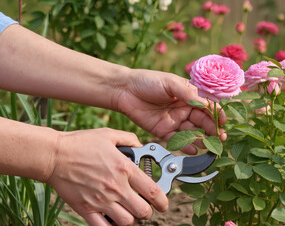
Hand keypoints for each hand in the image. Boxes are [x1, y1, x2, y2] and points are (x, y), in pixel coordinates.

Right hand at [46, 128, 167, 225]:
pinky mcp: (86, 209)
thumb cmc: (81, 143)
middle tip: (145, 207)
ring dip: (130, 219)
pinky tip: (112, 219)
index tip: (164, 204)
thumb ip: (130, 140)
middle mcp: (116, 187)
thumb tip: (142, 146)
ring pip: (127, 222)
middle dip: (148, 212)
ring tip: (128, 212)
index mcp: (124, 169)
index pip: (153, 191)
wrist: (54, 155)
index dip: (163, 201)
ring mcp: (101, 200)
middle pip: (143, 211)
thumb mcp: (109, 134)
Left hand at [115, 69, 226, 154]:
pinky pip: (177, 141)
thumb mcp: (171, 83)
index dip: (217, 114)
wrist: (124, 90)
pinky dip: (186, 146)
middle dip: (212, 129)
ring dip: (202, 139)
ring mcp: (174, 121)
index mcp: (188, 96)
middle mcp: (184, 109)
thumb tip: (206, 105)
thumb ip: (189, 94)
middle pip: (202, 121)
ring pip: (192, 132)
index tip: (224, 122)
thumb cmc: (148, 81)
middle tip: (220, 137)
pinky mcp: (163, 131)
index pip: (207, 106)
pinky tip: (193, 149)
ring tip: (209, 145)